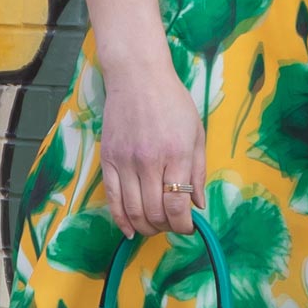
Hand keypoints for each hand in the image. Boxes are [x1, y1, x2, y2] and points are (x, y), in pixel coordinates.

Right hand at [98, 56, 206, 236]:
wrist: (138, 77)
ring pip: (133, 210)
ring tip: (155, 226)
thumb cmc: (172, 102)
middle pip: (155, 212)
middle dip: (166, 227)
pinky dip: (120, 219)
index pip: (178, 205)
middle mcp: (149, 161)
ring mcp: (125, 161)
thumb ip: (198, 172)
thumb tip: (199, 205)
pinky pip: (112, 198)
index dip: (184, 225)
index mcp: (176, 154)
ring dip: (145, 226)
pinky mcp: (107, 159)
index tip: (188, 227)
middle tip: (172, 225)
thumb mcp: (196, 133)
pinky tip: (130, 229)